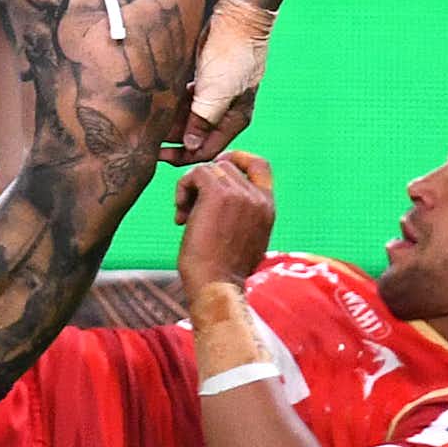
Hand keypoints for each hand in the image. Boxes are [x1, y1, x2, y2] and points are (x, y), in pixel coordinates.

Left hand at [160, 0, 273, 165]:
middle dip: (173, 139)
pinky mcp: (206, 81)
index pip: (206, 149)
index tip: (157, 156)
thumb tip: (190, 146)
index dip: (182, 156)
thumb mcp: (216, 93)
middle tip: (146, 139)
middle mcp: (226, 111)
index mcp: (234, 120)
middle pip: (196, 135)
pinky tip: (158, 104)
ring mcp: (216, 95)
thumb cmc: (231, 55)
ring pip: (190, 117)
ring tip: (149, 123)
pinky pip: (187, 100)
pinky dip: (174, 104)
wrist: (237, 19)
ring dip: (172, 121)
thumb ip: (202, 122)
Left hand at [175, 150, 275, 288]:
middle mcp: (257, 197)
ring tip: (185, 216)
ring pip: (209, 168)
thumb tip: (222, 200)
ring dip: (191, 188)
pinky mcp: (218, 194)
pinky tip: (180, 216)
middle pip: (226, 166)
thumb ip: (243, 215)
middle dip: (205, 183)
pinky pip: (196, 173)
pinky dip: (182, 188)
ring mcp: (240, 194)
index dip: (237, 160)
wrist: (217, 286)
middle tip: (191, 211)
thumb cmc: (224, 272)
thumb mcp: (246, 240)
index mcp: (267, 208)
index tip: (216, 172)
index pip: (259, 165)